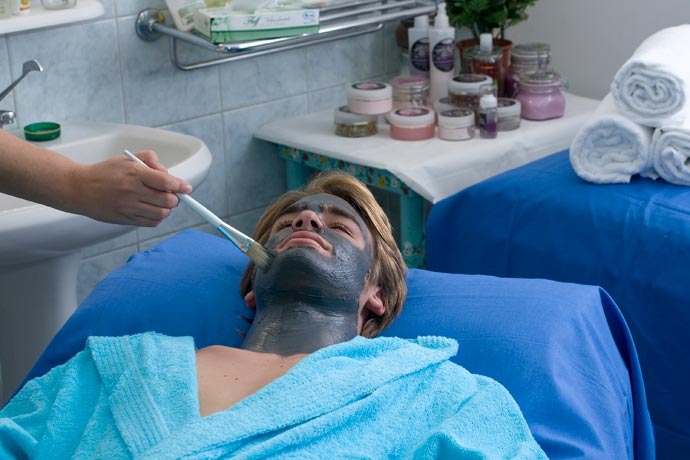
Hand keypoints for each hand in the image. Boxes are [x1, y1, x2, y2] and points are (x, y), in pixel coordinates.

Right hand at [69, 150, 192, 225]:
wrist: (78, 188)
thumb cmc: (105, 172)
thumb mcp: (127, 158)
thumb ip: (150, 159)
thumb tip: (167, 172)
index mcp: (134, 173)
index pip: (166, 181)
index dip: (180, 185)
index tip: (186, 187)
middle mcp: (132, 191)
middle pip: (168, 200)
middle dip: (174, 198)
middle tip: (171, 194)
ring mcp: (128, 207)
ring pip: (161, 214)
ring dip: (166, 209)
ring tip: (160, 202)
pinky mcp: (125, 219)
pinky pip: (150, 223)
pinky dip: (156, 218)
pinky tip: (151, 210)